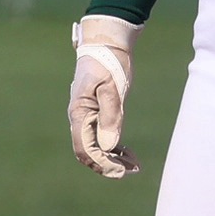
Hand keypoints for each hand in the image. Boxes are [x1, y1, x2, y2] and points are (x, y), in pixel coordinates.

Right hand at [69, 15, 140, 177]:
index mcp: (79, 112)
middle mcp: (79, 118)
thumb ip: (110, 116)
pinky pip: (100, 138)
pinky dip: (114, 149)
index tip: (121, 171)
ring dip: (113, 159)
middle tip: (133, 170)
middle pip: (89, 152)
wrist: (107, 44)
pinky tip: (128, 153)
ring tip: (135, 165)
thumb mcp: (111, 87)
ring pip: (95, 148)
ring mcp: (86, 117)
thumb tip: (109, 145)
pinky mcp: (95, 115)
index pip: (85, 148)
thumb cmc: (109, 62)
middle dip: (109, 165)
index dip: (102, 163)